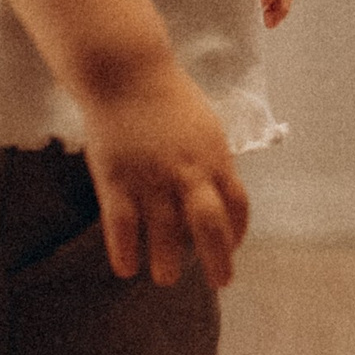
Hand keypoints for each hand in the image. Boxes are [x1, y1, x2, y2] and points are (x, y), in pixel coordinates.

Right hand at [82, 56, 248, 288]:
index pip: (237, 205)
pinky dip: (125, 250)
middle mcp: (188, 173)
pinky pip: (122, 225)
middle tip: (220, 283)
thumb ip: (211, 161)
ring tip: (166, 277)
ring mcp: (152, 178)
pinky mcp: (116, 179)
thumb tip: (218, 191)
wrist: (127, 72)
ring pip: (165, 232)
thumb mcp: (205, 127)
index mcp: (215, 158)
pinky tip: (126, 268)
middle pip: (210, 226)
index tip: (232, 246)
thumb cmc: (168, 97)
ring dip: (168, 260)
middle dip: (218, 259)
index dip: (238, 231)